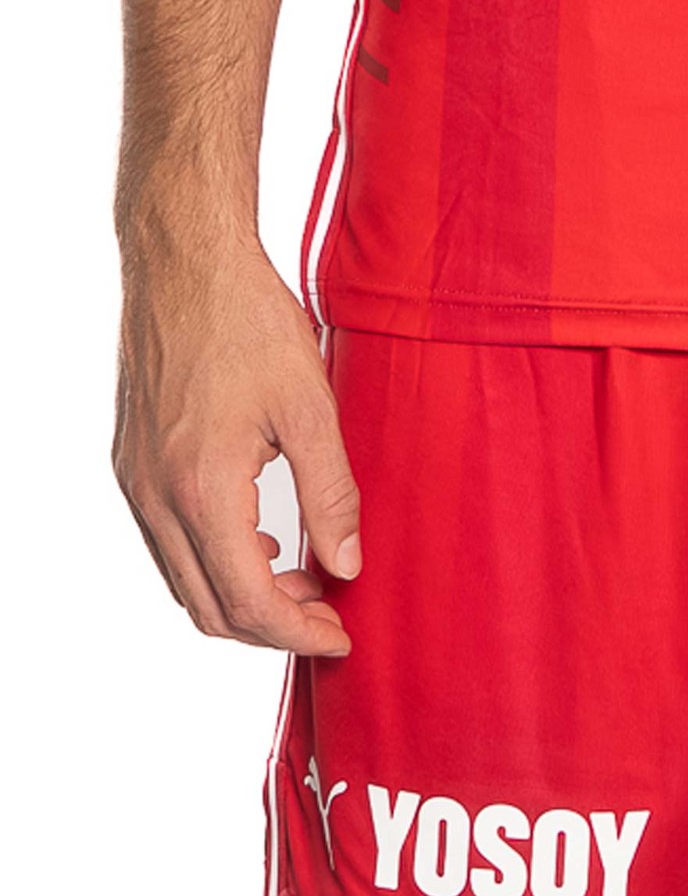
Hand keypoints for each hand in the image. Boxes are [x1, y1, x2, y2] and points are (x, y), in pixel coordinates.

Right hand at [113, 233, 359, 655]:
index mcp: (202, 489)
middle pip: (211, 609)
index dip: (299, 634)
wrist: (185, 259)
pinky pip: (169, 546)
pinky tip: (264, 543)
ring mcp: (136, 481)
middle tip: (328, 615)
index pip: (249, 603)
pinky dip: (216, 564)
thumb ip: (333, 497)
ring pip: (185, 583)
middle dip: (273, 628)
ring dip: (244, 598)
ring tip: (304, 580)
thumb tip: (348, 566)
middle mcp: (157, 495)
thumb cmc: (249, 323)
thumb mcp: (312, 411)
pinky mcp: (132, 464)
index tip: (341, 636)